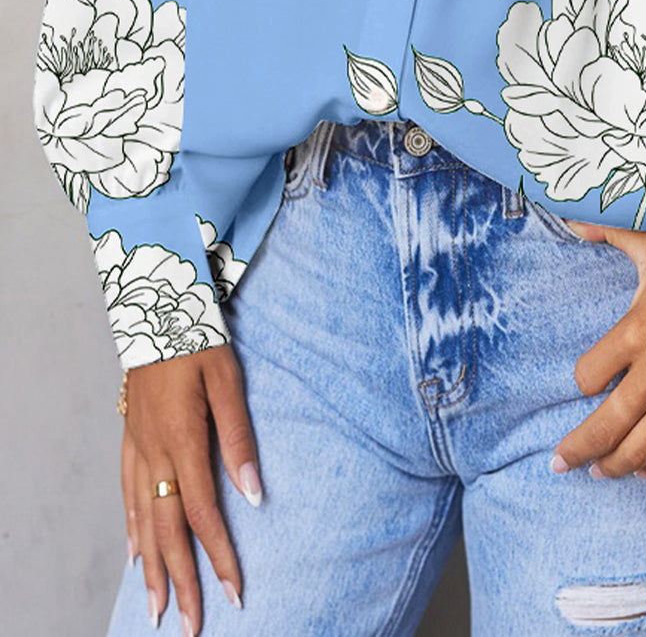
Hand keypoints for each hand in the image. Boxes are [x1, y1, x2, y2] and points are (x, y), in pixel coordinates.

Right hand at [120, 343, 261, 632]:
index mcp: (182, 439)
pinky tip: (134, 551)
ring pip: (140, 519)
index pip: (203, 514)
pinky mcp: (129, 436)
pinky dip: (130, 528)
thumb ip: (239, 438)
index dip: (219, 556)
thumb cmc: (199, 338)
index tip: (234, 592)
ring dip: (152, 566)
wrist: (154, 305)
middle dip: (181, 580)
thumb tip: (254, 494)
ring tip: (159, 607)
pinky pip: (126, 493)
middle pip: (166, 529)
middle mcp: (154, 451)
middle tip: (192, 625)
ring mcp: (136, 445)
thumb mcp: (228, 380)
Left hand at [551, 221, 645, 482]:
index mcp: (634, 331)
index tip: (584, 382)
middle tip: (560, 463)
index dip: (580, 382)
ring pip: (640, 450)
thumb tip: (571, 219)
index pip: (586, 377)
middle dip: (577, 449)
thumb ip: (608, 232)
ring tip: (599, 472)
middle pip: (604, 426)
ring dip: (614, 466)